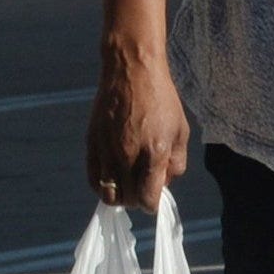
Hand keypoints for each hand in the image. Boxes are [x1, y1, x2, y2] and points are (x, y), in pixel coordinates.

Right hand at [86, 43, 188, 209]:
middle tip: (142, 186)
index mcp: (154, 152)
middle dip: (137, 199)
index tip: (154, 197)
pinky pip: (93, 178)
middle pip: (128, 200)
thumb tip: (165, 183)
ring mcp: (107, 149)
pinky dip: (102, 184)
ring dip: (119, 194)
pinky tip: (112, 174)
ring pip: (108, 194)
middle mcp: (128, 154)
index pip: (148, 199)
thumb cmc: (161, 99)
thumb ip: (177, 162)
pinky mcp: (92, 142)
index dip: (152, 204)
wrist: (132, 70)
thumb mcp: (181, 130)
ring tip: (127, 182)